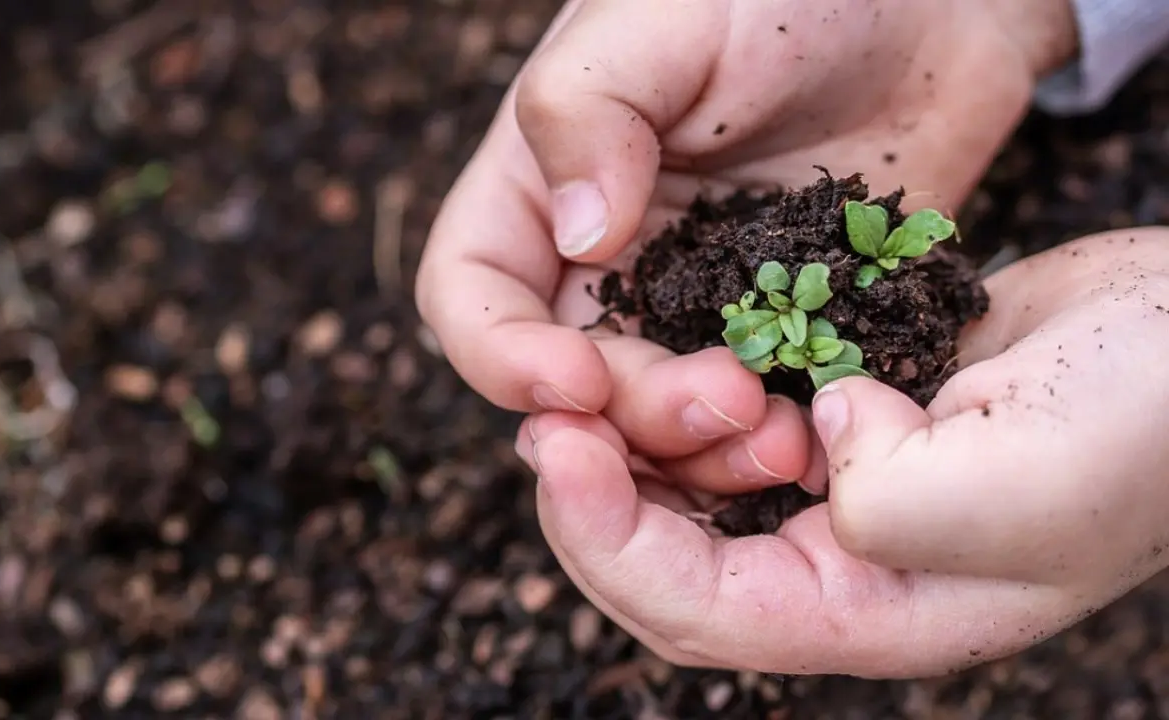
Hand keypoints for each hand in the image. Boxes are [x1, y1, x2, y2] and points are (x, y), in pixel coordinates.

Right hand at [416, 0, 1076, 492]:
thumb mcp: (664, 19)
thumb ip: (589, 113)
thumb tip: (577, 238)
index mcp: (545, 187)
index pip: (472, 295)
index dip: (502, 357)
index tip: (575, 381)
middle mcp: (610, 260)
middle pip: (576, 381)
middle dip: (632, 415)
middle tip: (723, 402)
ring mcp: (699, 302)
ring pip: (663, 418)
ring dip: (705, 450)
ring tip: (781, 437)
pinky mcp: (784, 327)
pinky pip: (761, 407)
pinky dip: (779, 438)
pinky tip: (823, 434)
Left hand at [517, 227, 1168, 677]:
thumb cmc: (1140, 426)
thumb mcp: (1017, 485)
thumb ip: (891, 498)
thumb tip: (816, 439)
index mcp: (876, 612)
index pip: (698, 610)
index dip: (609, 540)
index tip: (557, 450)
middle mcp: (845, 566)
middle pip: (672, 563)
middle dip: (595, 500)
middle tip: (544, 419)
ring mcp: (843, 491)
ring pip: (694, 495)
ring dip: (634, 447)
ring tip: (584, 386)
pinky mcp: (849, 419)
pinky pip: (738, 426)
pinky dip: (689, 400)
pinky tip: (660, 358)